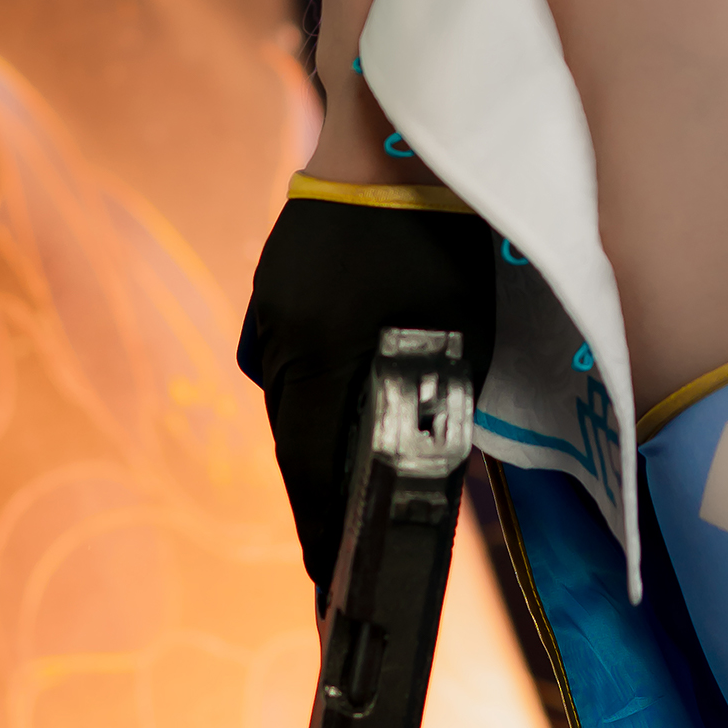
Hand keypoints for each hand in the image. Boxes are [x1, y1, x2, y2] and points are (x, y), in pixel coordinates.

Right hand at [239, 191, 496, 594]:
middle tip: (338, 565)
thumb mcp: (458, 333)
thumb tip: (428, 470)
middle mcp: (280, 339)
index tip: (327, 595)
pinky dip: (321, 389)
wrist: (397, 131)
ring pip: (295, 401)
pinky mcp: (276, 284)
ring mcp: (270, 307)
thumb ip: (434, 403)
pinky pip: (296, 358)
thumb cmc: (445, 236)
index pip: (311, 475)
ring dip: (323, 443)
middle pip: (295, 446)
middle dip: (321, 504)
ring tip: (348, 490)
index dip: (322, 541)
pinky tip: (347, 399)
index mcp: (319, 355)